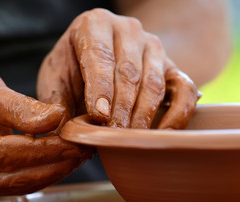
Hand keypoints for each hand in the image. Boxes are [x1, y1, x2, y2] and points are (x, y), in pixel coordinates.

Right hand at [0, 48, 90, 195]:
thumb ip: (18, 107)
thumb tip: (56, 119)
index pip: (8, 155)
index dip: (46, 150)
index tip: (76, 141)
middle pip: (15, 177)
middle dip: (55, 165)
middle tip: (84, 150)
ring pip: (17, 185)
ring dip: (51, 172)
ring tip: (77, 155)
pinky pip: (12, 182)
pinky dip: (38, 172)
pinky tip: (59, 160)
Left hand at [37, 8, 199, 128]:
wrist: (96, 60)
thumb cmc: (73, 70)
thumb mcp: (56, 80)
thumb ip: (56, 101)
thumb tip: (63, 127)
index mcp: (95, 24)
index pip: (100, 56)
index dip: (100, 88)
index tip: (99, 116)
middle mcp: (128, 30)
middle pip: (129, 73)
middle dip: (121, 109)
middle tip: (114, 136)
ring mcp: (153, 47)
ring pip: (154, 83)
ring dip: (143, 116)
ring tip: (131, 140)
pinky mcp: (171, 67)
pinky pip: (183, 90)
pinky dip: (177, 114)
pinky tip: (162, 134)